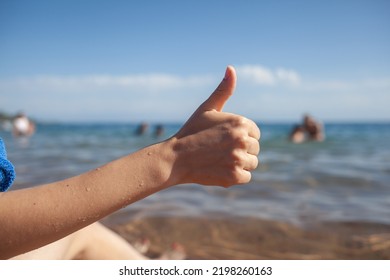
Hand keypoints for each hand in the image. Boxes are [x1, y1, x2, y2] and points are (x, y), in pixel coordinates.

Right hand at [170, 66, 259, 186]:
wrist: (175, 158)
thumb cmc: (191, 131)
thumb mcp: (207, 108)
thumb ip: (223, 90)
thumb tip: (231, 68)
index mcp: (240, 122)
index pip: (255, 133)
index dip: (241, 136)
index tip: (226, 138)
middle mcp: (242, 139)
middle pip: (255, 148)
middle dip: (241, 150)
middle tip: (220, 150)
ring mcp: (238, 159)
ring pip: (252, 163)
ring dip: (240, 163)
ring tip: (220, 159)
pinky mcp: (234, 176)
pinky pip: (246, 177)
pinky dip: (235, 175)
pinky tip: (220, 169)